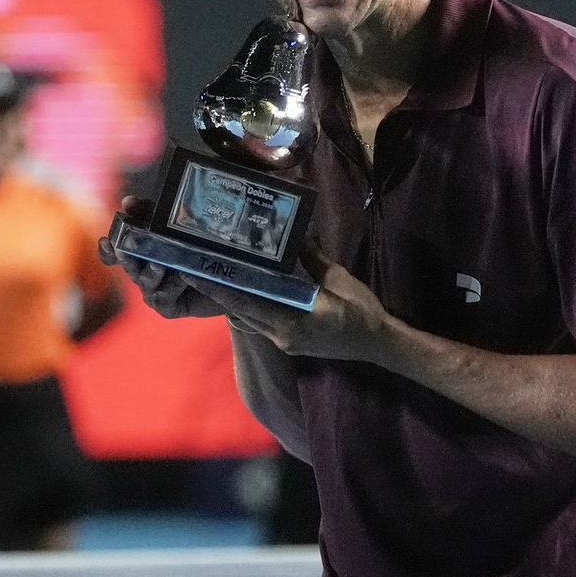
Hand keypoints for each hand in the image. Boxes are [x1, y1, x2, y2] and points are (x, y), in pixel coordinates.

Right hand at [96, 196, 226, 319]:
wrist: (228, 276)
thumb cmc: (198, 245)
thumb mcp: (174, 223)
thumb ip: (150, 212)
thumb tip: (128, 202)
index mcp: (140, 252)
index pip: (114, 253)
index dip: (107, 250)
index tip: (106, 241)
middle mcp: (142, 272)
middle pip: (128, 267)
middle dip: (126, 258)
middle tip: (124, 250)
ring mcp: (154, 291)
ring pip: (144, 282)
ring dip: (151, 273)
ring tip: (161, 263)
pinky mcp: (168, 307)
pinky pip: (162, 299)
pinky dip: (171, 287)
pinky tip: (184, 276)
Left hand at [181, 242, 389, 361]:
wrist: (379, 344)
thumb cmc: (361, 311)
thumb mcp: (337, 278)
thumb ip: (311, 257)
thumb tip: (297, 232)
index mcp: (290, 322)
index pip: (245, 304)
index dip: (218, 289)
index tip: (196, 273)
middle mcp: (280, 335)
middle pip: (240, 312)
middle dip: (218, 292)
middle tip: (197, 268)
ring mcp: (284, 342)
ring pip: (248, 320)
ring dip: (232, 301)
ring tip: (215, 276)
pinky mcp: (290, 343)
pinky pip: (260, 324)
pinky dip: (250, 307)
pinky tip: (245, 290)